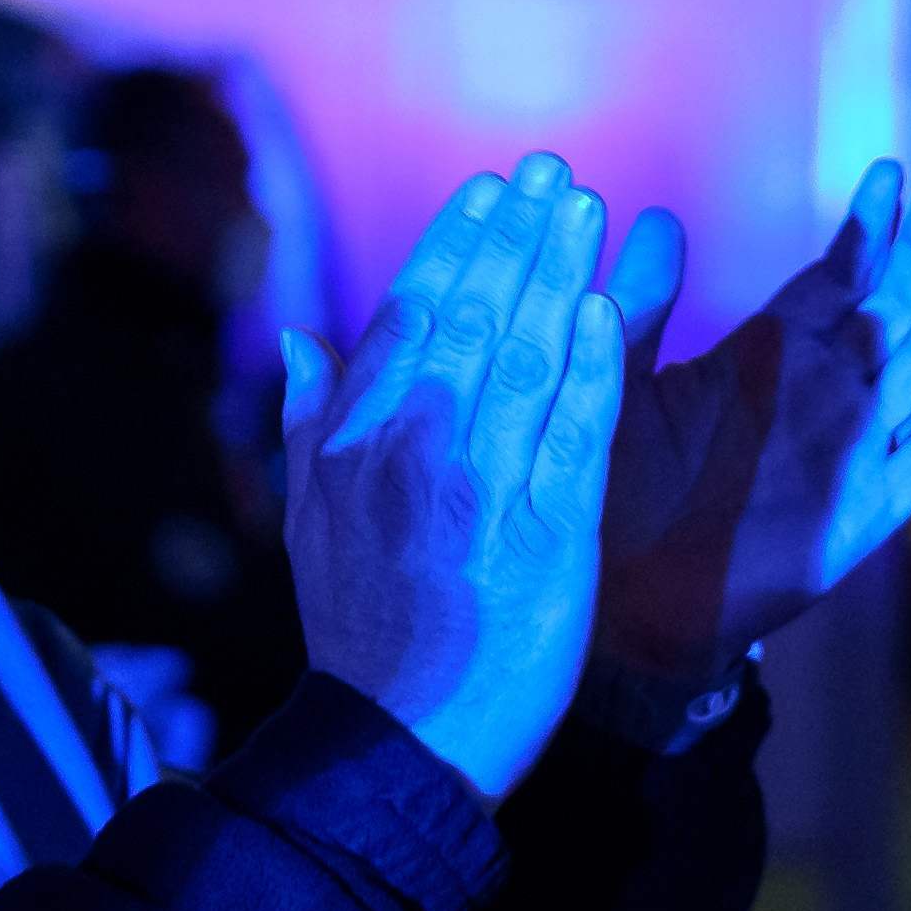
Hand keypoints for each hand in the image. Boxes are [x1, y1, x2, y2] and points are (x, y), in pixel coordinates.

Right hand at [277, 155, 624, 803]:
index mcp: (359, 442)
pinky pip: (574, 436)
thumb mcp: (308, 520)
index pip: (409, 317)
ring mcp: (483, 491)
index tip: (487, 190)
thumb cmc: (360, 625)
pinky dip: (592, 368)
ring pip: (527, 359)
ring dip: (557, 274)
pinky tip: (608, 308)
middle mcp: (416, 453)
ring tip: (584, 207)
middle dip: (515, 237)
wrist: (403, 738)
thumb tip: (302, 337)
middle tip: (551, 172)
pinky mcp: (547, 537)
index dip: (453, 245)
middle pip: (474, 319)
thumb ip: (309, 421)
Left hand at [591, 163, 910, 724]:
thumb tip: (662, 218)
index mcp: (767, 359)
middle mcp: (819, 396)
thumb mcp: (615, 379)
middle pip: (888, 308)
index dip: (866, 228)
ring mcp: (849, 452)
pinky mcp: (863, 513)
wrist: (621, 602)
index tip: (889, 173)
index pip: (833, 278)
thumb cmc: (609, 489)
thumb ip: (643, 302)